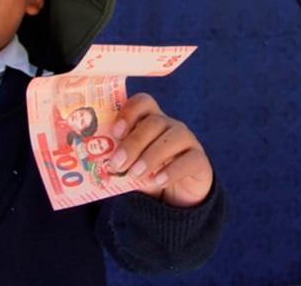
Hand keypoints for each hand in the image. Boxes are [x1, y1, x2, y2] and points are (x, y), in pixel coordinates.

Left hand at [106, 93, 212, 207]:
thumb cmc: (148, 175)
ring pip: (173, 138)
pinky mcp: (199, 160)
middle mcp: (170, 126)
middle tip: (118, 164)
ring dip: (151, 156)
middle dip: (134, 143)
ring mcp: (187, 141)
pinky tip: (159, 181)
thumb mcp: (131, 166)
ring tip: (136, 175)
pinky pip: (189, 160)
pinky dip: (172, 171)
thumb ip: (120, 161)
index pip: (143, 102)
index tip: (115, 132)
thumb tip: (101, 164)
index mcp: (150, 121)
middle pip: (154, 122)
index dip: (129, 112)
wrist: (176, 198)